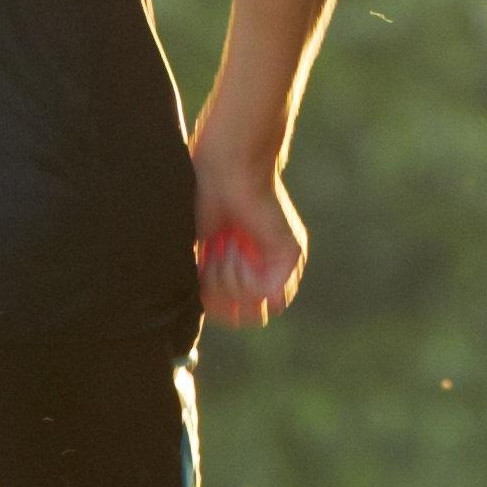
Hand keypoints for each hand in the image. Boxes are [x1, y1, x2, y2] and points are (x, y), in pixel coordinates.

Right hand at [194, 146, 305, 326]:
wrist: (222, 170)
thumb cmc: (203, 200)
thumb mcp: (197, 253)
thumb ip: (203, 285)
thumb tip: (198, 310)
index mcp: (244, 269)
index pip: (234, 315)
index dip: (211, 302)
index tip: (200, 268)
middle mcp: (265, 269)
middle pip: (243, 316)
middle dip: (217, 292)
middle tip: (212, 255)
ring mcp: (281, 264)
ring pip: (254, 308)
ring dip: (228, 282)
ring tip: (224, 246)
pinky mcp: (290, 254)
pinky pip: (266, 293)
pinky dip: (243, 277)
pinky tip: (236, 248)